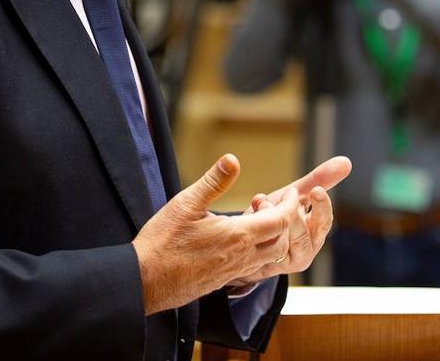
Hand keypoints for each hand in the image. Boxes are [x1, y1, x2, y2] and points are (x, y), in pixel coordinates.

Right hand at [132, 154, 302, 314]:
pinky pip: (254, 267)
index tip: (292, 193)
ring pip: (270, 256)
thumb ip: (213, 182)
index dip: (290, 205)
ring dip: (273, 237)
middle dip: (284, 220)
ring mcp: (234, 272)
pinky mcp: (224, 281)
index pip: (280, 220)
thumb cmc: (163, 242)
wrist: (147, 281)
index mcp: (238, 236)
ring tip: (257, 218)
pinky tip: (241, 239)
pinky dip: (259, 251)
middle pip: (282, 240)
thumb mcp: (186, 204)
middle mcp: (242, 257)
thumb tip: (232, 159)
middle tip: (269, 203)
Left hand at [227, 156, 352, 288]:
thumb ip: (318, 179)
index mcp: (315, 232)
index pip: (325, 220)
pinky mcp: (269, 267)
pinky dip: (258, 229)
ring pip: (284, 242)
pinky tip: (252, 212)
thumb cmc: (276, 215)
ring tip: (261, 201)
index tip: (315, 190)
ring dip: (272, 218)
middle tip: (287, 198)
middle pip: (305, 237)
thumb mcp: (295, 196)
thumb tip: (347, 161)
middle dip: (295, 216)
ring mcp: (287, 260)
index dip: (322, 206)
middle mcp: (306, 249)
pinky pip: (265, 249)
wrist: (249, 240)